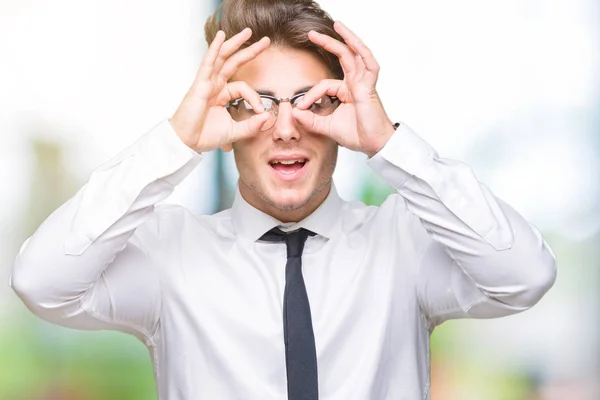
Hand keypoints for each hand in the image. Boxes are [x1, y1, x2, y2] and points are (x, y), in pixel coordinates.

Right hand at [170, 29, 270, 152]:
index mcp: (222, 94)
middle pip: (234, 62)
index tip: (259, 111)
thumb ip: (252, 125)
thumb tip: (268, 116)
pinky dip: (215, 48)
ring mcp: (207, 82)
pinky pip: (208, 63)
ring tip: (248, 32)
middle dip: (250, 51)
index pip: (243, 87)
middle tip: (266, 41)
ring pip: (223, 57)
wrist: (188, 142)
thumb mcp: (235, 131)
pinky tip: (221, 36)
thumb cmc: (206, 135)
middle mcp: (215, 85)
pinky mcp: (200, 84)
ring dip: (235, 43)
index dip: (254, 97)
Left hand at [292, 21, 395, 156]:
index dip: (310, 95)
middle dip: (327, 43)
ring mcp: (364, 83)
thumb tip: (293, 112)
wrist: (373, 144)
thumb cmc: (356, 135)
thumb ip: (311, 120)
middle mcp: (356, 83)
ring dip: (346, 38)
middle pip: (342, 56)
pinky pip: (369, 64)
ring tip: (337, 24)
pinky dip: (362, 51)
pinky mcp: (370, 86)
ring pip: (355, 54)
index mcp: (346, 91)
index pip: (324, 85)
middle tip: (310, 34)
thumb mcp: (327, 127)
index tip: (300, 107)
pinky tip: (353, 41)